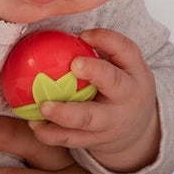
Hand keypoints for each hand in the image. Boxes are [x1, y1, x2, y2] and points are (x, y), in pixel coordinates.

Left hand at [30, 27, 161, 173]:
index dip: (106, 39)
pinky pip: (72, 139)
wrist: (138, 132)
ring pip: (88, 119)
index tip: (83, 34)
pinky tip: (35, 125)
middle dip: (95, 72)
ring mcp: (112, 121)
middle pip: (114, 83)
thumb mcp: (123, 68)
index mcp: (134, 72)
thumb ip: (101, 51)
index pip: (126, 50)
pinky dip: (51, 134)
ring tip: (43, 107)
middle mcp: (127, 96)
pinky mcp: (96, 140)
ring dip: (65, 113)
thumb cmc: (121, 89)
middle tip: (73, 66)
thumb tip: (60, 33)